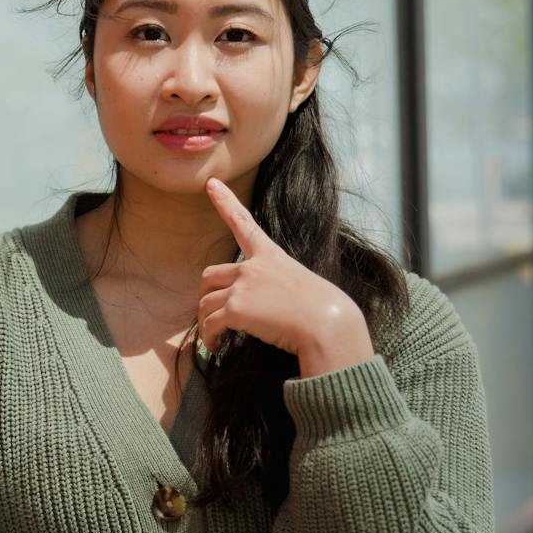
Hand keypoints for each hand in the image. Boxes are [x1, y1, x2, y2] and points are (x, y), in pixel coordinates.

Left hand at [197, 177, 373, 373]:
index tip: (211, 184)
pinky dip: (209, 337)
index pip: (243, 223)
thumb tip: (266, 306)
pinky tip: (216, 348)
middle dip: (205, 295)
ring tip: (215, 339)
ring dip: (205, 323)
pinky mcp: (236, 308)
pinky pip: (210, 324)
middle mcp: (252, 266)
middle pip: (209, 275)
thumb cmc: (322, 310)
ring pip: (205, 303)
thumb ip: (277, 287)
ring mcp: (243, 286)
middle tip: (210, 315)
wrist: (327, 323)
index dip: (225, 202)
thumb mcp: (300, 285)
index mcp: (270, 255)